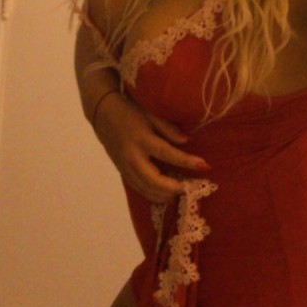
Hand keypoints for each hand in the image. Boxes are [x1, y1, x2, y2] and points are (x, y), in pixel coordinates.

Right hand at [93, 92, 209, 203]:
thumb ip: (168, 128)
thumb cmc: (130, 111)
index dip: (186, 161)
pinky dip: (150, 194)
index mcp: (142, 139)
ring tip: (177, 195)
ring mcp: (124, 166)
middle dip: (172, 187)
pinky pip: (136, 187)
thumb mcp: (151, 114)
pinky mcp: (121, 171)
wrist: (102, 113)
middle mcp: (132, 156)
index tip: (204, 165)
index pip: (167, 153)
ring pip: (144, 188)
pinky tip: (162, 196)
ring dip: (161, 195)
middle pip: (153, 179)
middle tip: (188, 188)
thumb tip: (187, 141)